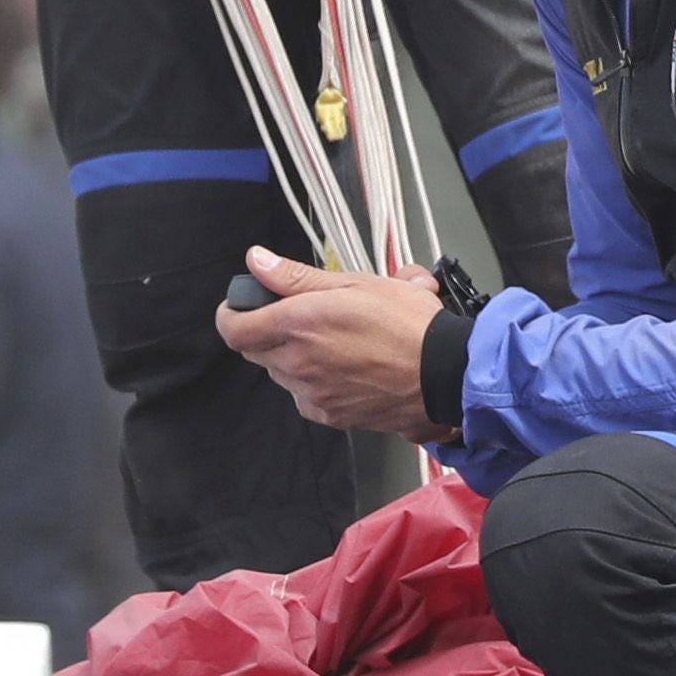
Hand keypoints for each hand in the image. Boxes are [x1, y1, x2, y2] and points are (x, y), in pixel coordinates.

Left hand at [212, 245, 439, 438]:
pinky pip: (304, 396)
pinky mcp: (328, 414)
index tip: (244, 305)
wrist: (443, 375)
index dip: (232, 315)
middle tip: (299, 317)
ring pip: (280, 373)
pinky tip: (343, 367)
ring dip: (292, 356)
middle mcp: (297, 362)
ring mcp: (311, 393)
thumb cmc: (407, 324)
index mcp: (298, 324)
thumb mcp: (354, 283)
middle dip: (266, 332)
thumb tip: (257, 261)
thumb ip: (295, 276)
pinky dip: (312, 381)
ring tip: (332, 341)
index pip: (234, 328)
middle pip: (254, 350)